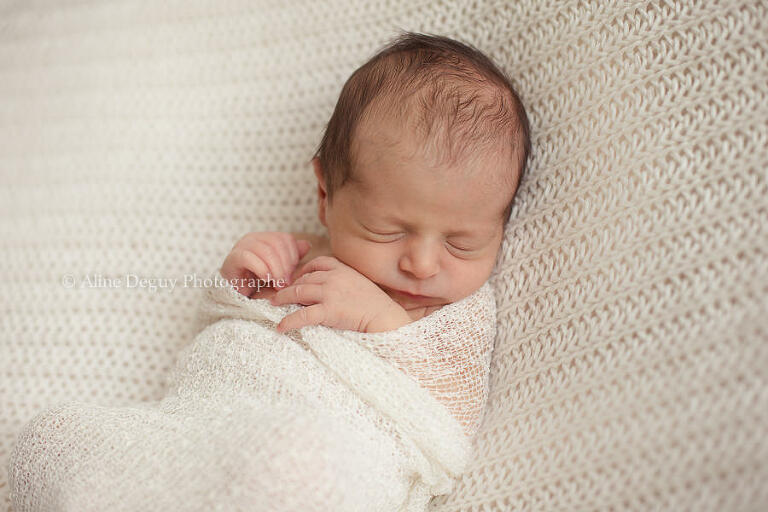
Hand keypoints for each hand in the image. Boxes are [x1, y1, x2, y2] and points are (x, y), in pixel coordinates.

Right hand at [220, 232, 311, 297]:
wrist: (235, 295)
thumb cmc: (258, 283)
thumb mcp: (279, 271)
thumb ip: (292, 258)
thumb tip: (307, 245)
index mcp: (266, 238)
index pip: (285, 238)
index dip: (293, 256)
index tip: (294, 274)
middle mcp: (253, 238)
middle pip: (277, 243)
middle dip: (285, 264)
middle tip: (287, 283)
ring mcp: (241, 246)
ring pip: (265, 250)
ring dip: (276, 269)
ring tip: (279, 285)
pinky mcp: (233, 257)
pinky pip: (249, 258)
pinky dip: (261, 269)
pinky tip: (267, 280)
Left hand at [269, 256, 410, 332]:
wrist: (385, 318)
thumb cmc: (376, 305)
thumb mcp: (360, 283)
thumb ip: (345, 281)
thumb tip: (328, 287)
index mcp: (343, 269)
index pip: (317, 263)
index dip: (304, 271)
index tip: (296, 279)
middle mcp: (334, 277)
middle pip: (304, 278)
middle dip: (290, 286)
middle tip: (279, 294)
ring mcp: (330, 293)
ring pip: (298, 292)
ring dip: (282, 298)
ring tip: (272, 304)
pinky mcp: (329, 311)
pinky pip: (302, 315)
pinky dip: (289, 321)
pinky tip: (280, 327)